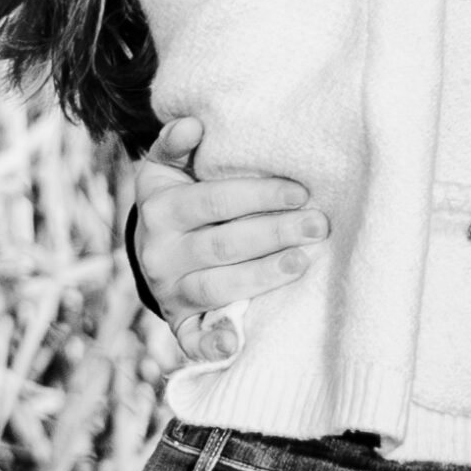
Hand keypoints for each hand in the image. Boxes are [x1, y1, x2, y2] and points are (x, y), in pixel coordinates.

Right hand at [134, 115, 328, 364]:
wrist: (151, 250)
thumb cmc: (176, 198)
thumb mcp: (166, 168)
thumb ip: (176, 144)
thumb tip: (194, 124)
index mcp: (160, 210)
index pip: (214, 201)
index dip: (258, 196)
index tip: (301, 191)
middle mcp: (159, 254)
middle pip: (222, 244)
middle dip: (275, 233)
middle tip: (319, 224)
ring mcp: (169, 292)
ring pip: (217, 287)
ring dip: (262, 277)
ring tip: (303, 261)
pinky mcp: (178, 324)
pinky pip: (191, 341)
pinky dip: (212, 345)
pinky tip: (236, 344)